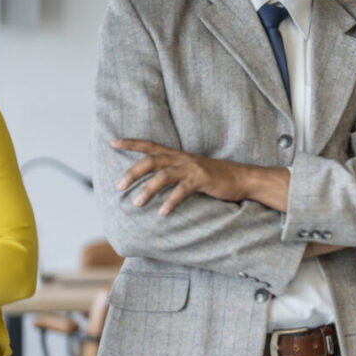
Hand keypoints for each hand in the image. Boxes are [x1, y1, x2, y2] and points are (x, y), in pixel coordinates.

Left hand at [113, 139, 249, 213]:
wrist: (242, 177)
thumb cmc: (215, 176)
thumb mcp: (192, 169)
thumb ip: (174, 172)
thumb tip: (154, 181)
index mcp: (178, 155)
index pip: (150, 145)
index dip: (131, 143)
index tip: (113, 143)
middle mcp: (182, 158)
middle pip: (152, 160)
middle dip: (133, 171)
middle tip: (119, 185)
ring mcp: (192, 168)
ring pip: (163, 175)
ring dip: (147, 189)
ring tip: (136, 203)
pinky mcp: (202, 180)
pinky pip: (182, 190)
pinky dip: (170, 201)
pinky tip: (162, 212)